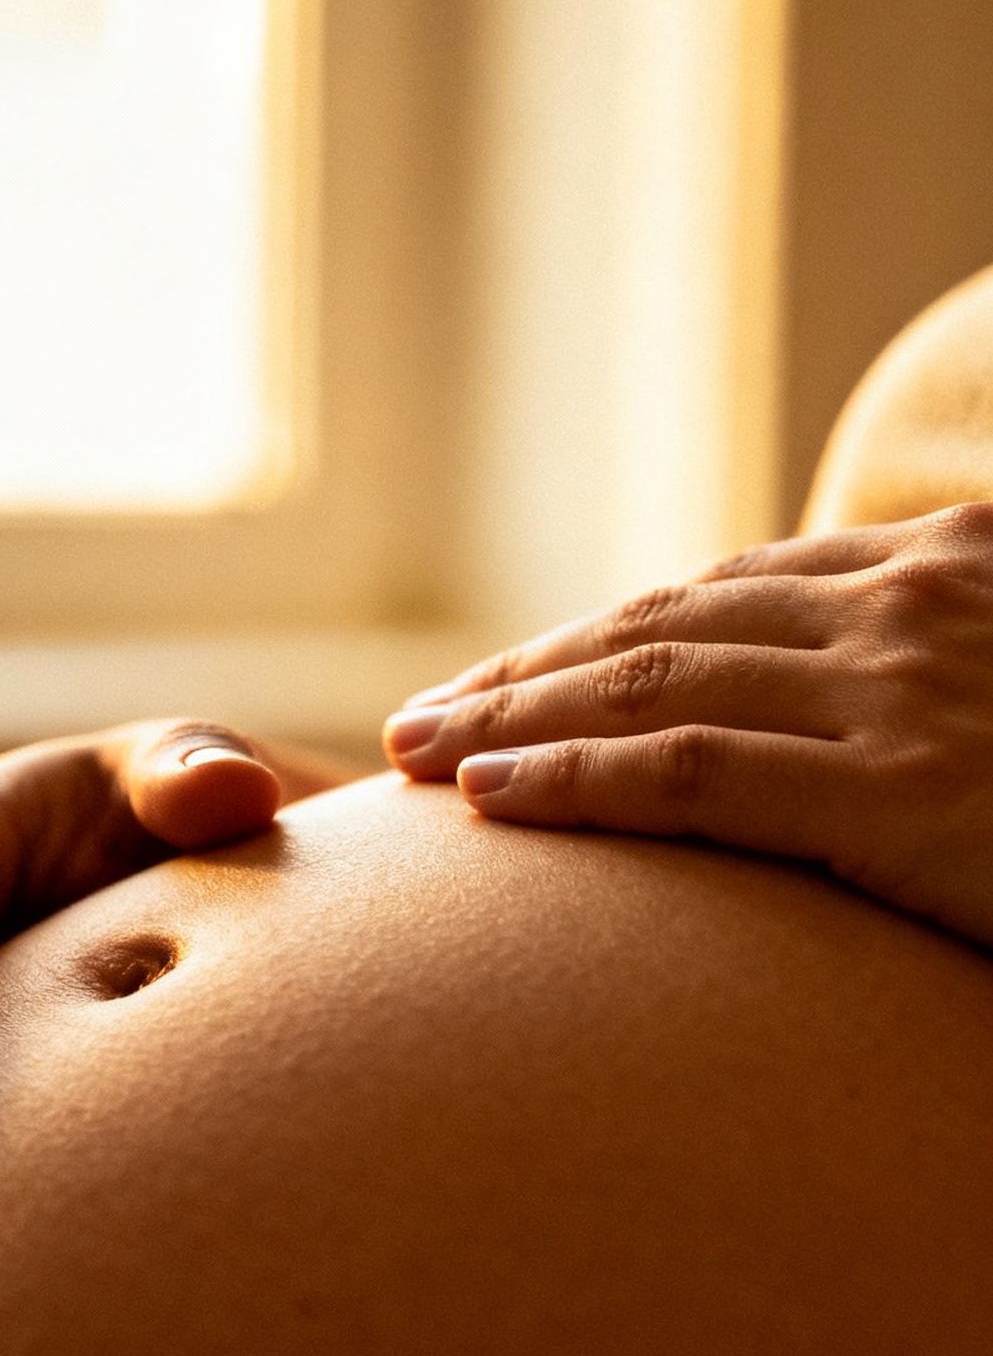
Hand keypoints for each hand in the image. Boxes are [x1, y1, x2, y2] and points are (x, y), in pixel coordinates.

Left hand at [384, 503, 992, 947]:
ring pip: (656, 686)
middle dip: (529, 671)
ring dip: (513, 714)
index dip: (604, 635)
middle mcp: (912, 604)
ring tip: (416, 752)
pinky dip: (572, 779)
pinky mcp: (899, 795)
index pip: (735, 590)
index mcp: (951, 560)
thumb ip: (952, 678)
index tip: (517, 677)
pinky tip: (487, 794)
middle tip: (424, 716)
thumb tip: (856, 725)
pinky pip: (694, 777)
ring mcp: (901, 693)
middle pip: (670, 625)